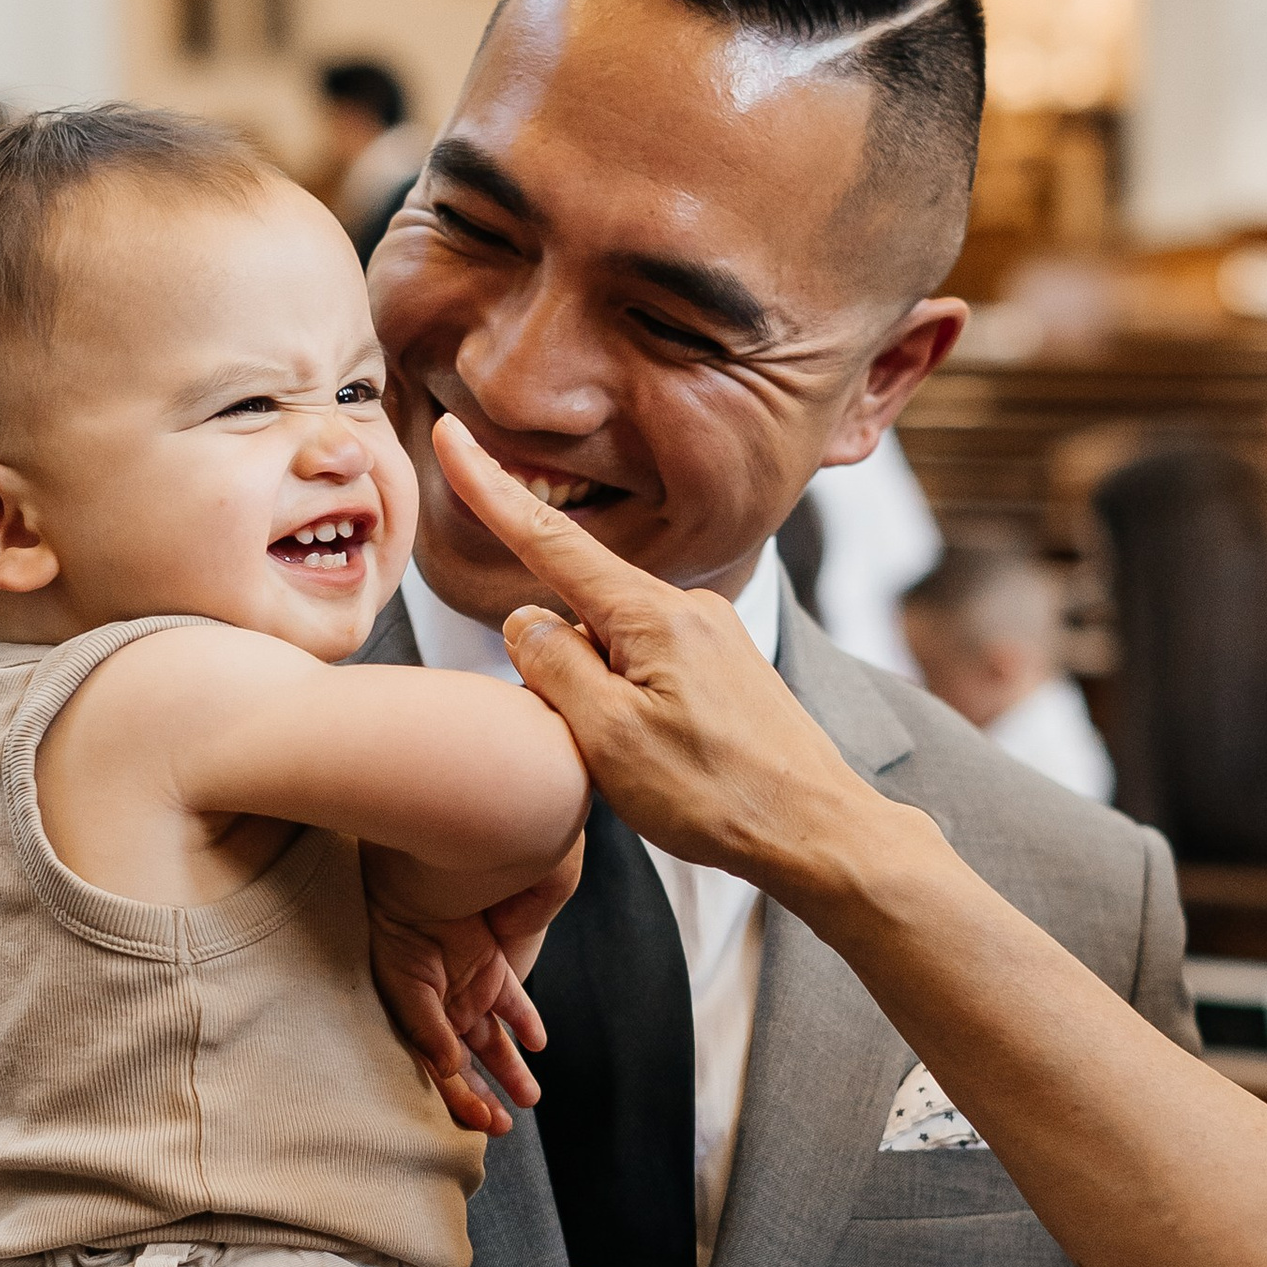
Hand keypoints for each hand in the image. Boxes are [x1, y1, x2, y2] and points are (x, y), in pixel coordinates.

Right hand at [364, 836, 585, 1134]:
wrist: (416, 889)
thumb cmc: (396, 940)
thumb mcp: (407, 989)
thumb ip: (429, 1030)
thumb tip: (451, 1070)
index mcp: (417, 1026)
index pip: (441, 1075)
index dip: (460, 1101)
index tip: (481, 1124)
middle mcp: (444, 1017)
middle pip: (470, 1067)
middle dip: (486, 1097)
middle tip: (504, 1125)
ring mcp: (470, 996)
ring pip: (496, 1044)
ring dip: (513, 1072)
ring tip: (530, 1099)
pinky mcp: (493, 973)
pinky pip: (516, 1005)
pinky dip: (528, 1024)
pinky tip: (538, 1045)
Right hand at [431, 415, 874, 899]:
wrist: (818, 834)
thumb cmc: (717, 794)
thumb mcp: (608, 738)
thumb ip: (553, 668)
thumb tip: (526, 619)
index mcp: (652, 615)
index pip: (549, 540)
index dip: (490, 486)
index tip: (448, 432)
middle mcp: (687, 609)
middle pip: (578, 615)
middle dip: (560, 674)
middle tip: (602, 756)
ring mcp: (711, 638)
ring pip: (612, 652)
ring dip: (599, 705)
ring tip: (647, 775)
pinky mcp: (725, 670)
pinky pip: (646, 673)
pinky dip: (629, 713)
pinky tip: (662, 766)